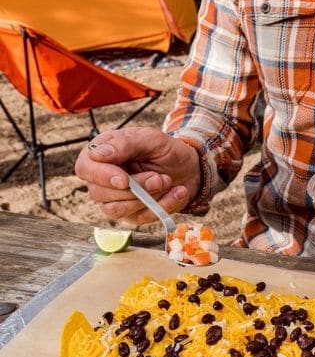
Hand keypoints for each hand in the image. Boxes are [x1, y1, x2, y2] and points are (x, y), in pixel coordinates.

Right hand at [75, 127, 199, 224]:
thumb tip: (97, 154)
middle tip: (159, 177)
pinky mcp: (131, 214)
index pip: (85, 168)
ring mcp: (114, 200)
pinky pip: (140, 218)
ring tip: (167, 181)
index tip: (124, 180)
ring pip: (116, 209)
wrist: (187, 167)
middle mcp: (101, 180)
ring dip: (147, 197)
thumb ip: (125, 144)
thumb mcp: (150, 139)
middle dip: (135, 187)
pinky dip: (163, 206)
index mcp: (100, 155)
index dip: (102, 176)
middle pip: (99, 193)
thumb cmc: (163, 150)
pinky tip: (177, 192)